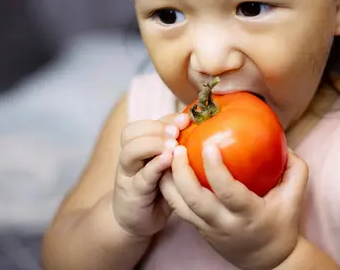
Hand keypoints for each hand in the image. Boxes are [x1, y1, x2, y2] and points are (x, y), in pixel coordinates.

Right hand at [112, 112, 189, 237]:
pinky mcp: (132, 193)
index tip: (186, 119)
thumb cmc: (158, 190)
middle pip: (131, 132)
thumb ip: (179, 149)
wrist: (136, 221)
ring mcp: (128, 175)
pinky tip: (168, 160)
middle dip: (156, 128)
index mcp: (139, 147)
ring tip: (173, 145)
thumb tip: (210, 132)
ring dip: (152, 143)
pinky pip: (141, 177)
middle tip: (177, 131)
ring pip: (130, 151)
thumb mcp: (168, 167)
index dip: (165, 119)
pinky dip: (154, 166)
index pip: (145, 124)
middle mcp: (130, 157)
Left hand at [160, 144, 308, 269]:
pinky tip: (165, 169)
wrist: (268, 259)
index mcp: (249, 214)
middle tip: (179, 147)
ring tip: (165, 155)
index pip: (229, 192)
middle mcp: (225, 223)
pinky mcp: (199, 229)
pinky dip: (169, 190)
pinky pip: (179, 209)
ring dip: (169, 181)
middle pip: (196, 200)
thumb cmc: (281, 223)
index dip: (216, 169)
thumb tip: (284, 143)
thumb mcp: (294, 198)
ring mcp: (209, 228)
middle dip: (183, 173)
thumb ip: (295, 170)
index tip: (208, 144)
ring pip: (181, 206)